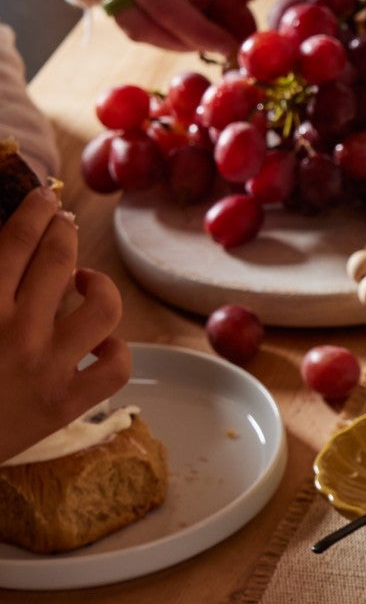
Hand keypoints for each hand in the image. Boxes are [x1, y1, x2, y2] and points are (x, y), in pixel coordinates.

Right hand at [0, 189, 129, 462]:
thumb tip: (4, 260)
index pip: (15, 242)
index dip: (34, 213)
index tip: (45, 199)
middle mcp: (17, 331)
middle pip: (58, 261)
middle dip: (63, 233)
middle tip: (63, 224)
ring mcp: (48, 368)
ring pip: (103, 307)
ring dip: (99, 284)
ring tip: (85, 281)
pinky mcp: (66, 404)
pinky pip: (116, 366)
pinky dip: (115, 349)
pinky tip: (100, 342)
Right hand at [72, 0, 257, 54]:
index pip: (162, 5)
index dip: (198, 32)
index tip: (230, 46)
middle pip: (143, 26)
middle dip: (187, 43)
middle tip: (224, 45)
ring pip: (133, 29)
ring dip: (175, 38)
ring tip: (210, 25)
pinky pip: (128, 19)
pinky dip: (161, 25)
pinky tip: (189, 15)